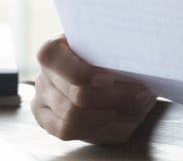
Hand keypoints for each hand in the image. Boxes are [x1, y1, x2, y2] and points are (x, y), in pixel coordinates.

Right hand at [31, 35, 156, 144]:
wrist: (110, 72)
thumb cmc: (113, 59)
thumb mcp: (120, 54)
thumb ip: (124, 66)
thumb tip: (140, 89)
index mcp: (54, 49)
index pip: (55, 59)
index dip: (82, 72)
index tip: (110, 79)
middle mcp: (44, 76)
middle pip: (73, 95)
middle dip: (112, 98)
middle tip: (140, 95)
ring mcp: (42, 101)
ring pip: (71, 119)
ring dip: (108, 116)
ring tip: (131, 107)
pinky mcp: (48, 122)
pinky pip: (69, 132)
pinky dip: (98, 129)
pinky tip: (116, 120)